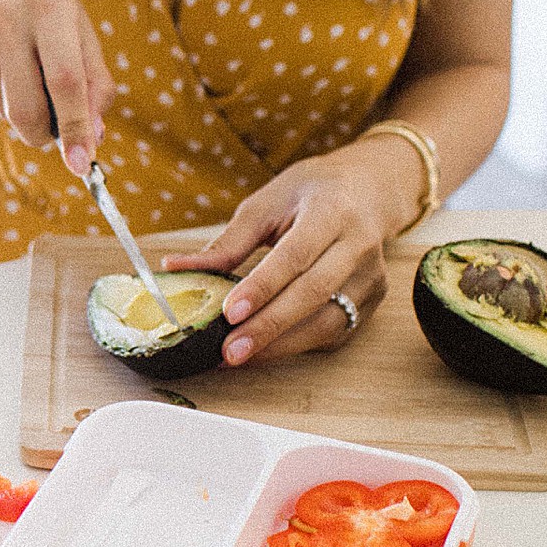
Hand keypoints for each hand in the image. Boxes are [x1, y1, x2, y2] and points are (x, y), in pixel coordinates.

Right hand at [0, 0, 115, 172]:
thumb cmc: (44, 10)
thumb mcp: (79, 30)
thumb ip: (94, 82)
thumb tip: (92, 137)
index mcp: (49, 4)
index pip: (65, 80)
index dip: (75, 127)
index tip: (81, 163)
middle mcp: (6, 12)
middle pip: (25, 108)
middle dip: (41, 133)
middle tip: (48, 130)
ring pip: (1, 109)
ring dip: (18, 111)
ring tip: (21, 75)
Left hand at [160, 143, 417, 365]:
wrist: (369, 189)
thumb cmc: (310, 193)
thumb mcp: (267, 203)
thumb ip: (228, 241)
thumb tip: (175, 267)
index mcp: (332, 211)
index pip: (295, 254)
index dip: (262, 286)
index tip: (229, 312)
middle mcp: (359, 245)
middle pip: (313, 293)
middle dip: (268, 326)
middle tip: (228, 351)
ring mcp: (371, 276)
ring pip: (328, 322)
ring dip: (281, 345)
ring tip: (239, 357)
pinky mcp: (371, 300)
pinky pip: (333, 331)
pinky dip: (296, 345)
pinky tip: (264, 350)